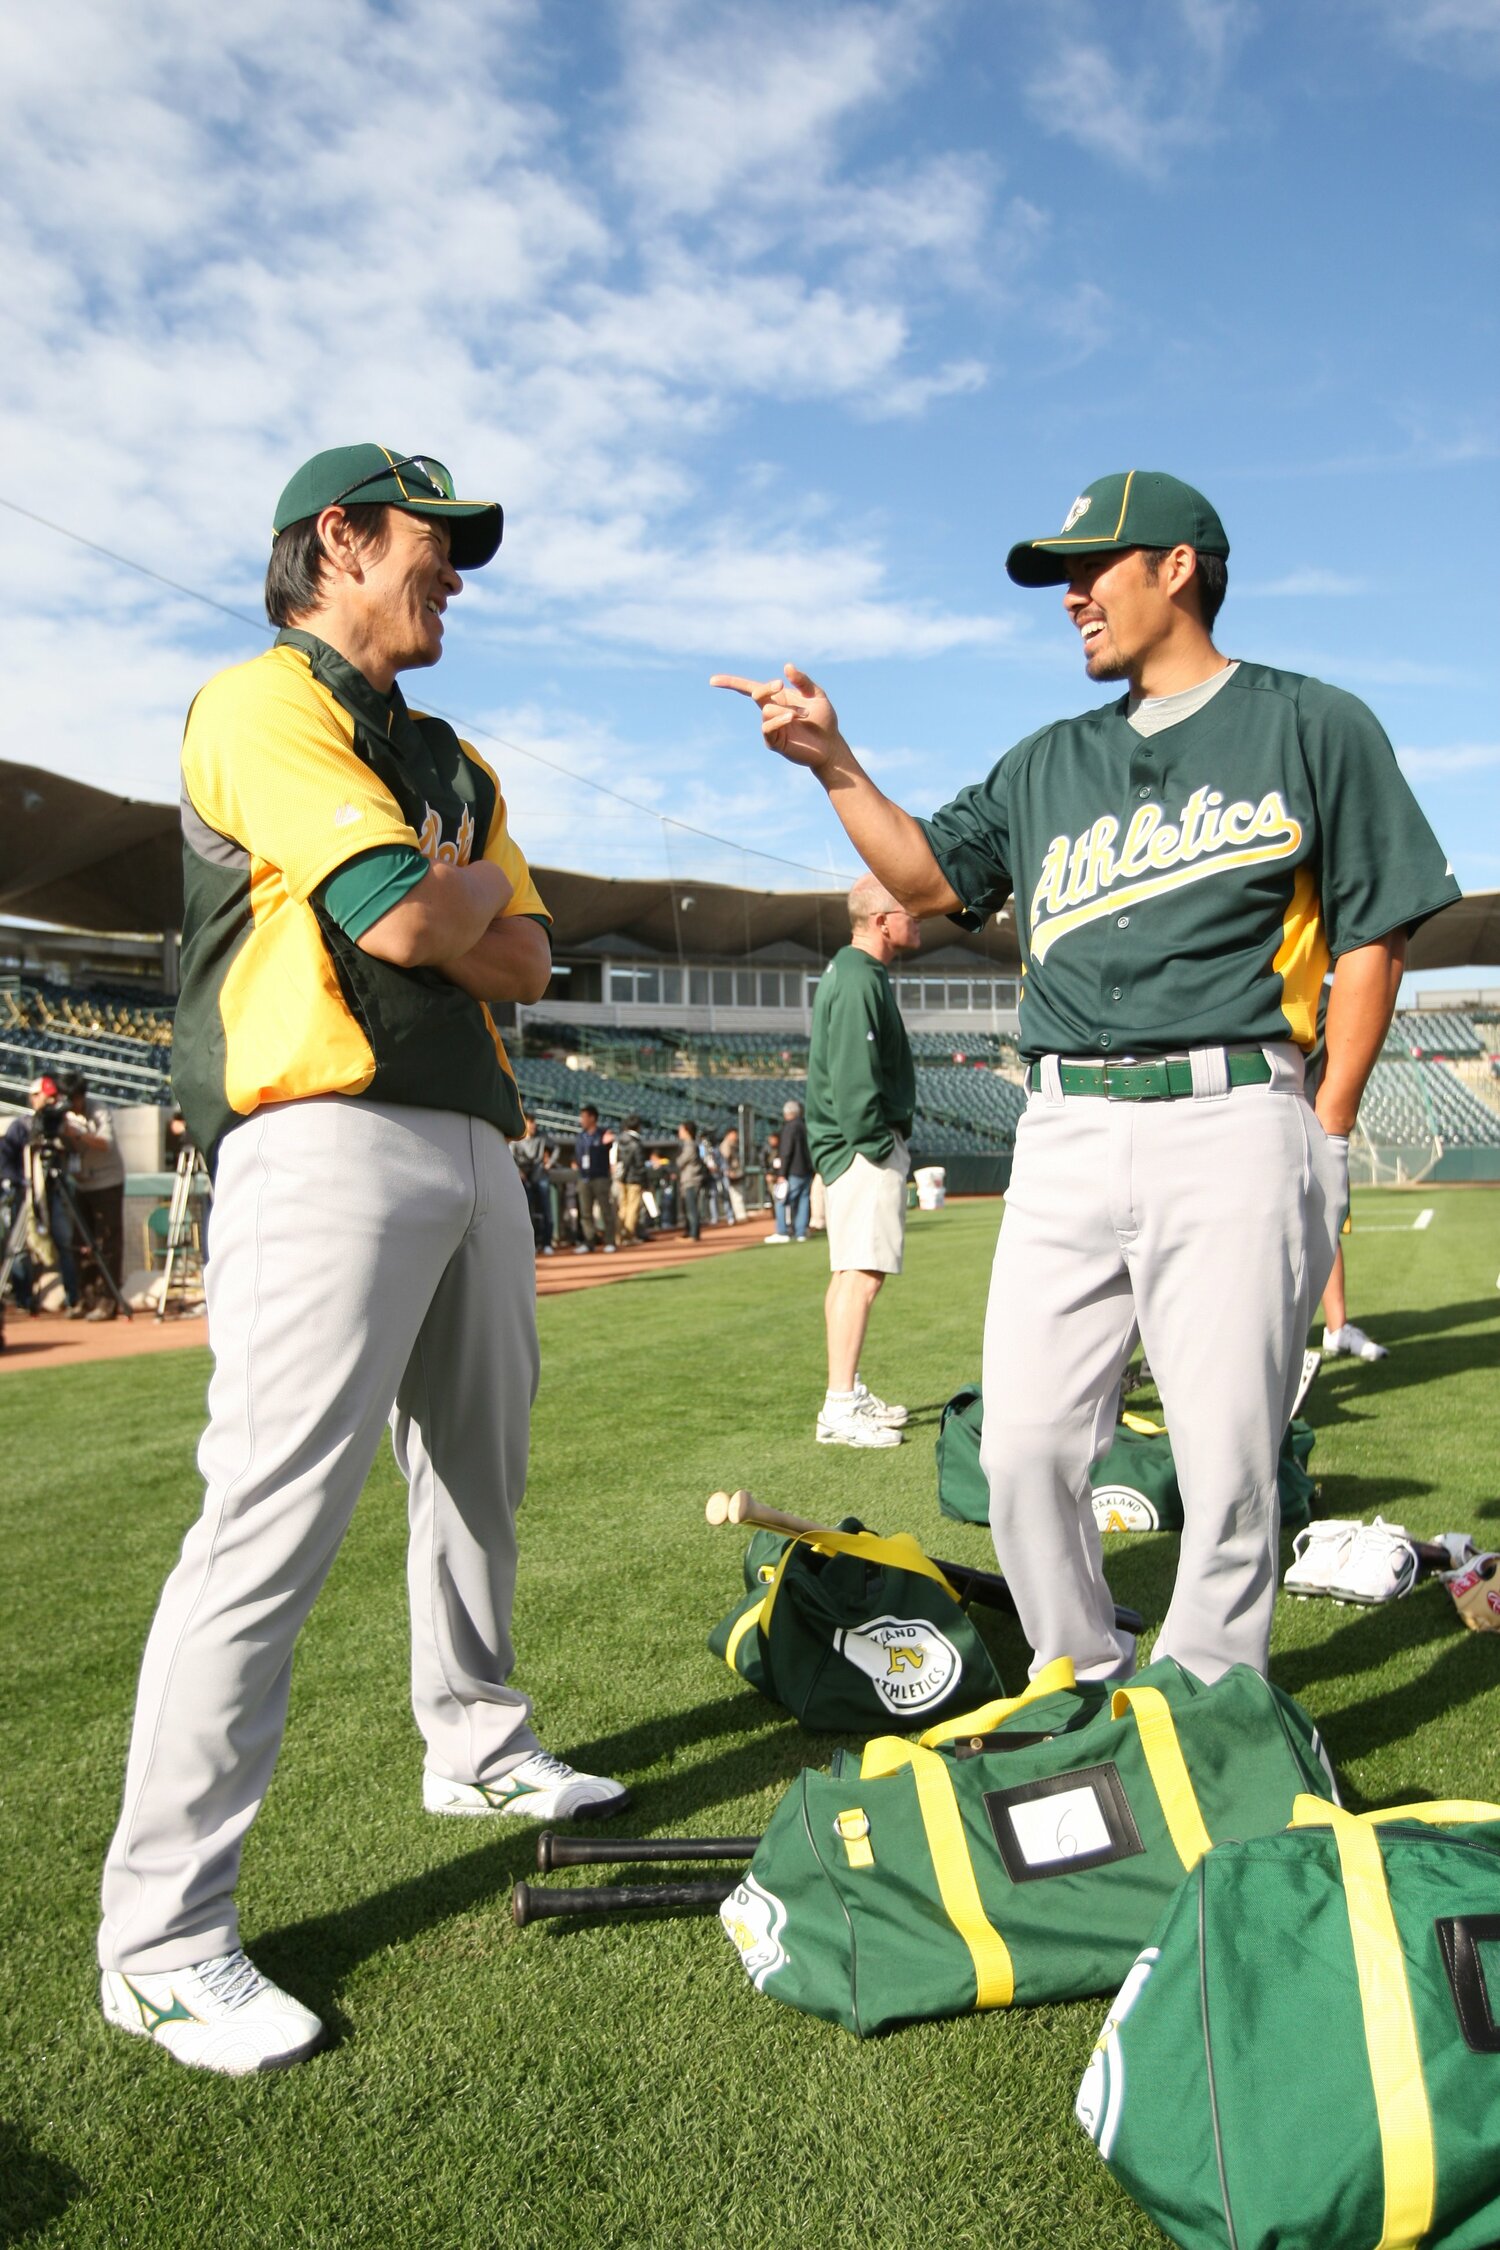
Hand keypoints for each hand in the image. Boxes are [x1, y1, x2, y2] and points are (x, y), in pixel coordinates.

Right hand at [709, 664, 844, 769]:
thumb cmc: (823, 720)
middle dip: (766, 688)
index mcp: (776, 698)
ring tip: (804, 714)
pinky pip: (768, 728)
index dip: (731, 683)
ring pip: (765, 711)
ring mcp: (770, 727)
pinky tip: (791, 717)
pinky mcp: (773, 742)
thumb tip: (787, 666)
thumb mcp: (816, 695)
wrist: (830, 745)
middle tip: (780, 685)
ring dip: (785, 709)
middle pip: (755, 694)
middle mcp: (770, 711)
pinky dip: (778, 719)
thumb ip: (802, 681)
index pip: (750, 688)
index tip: (712, 681)